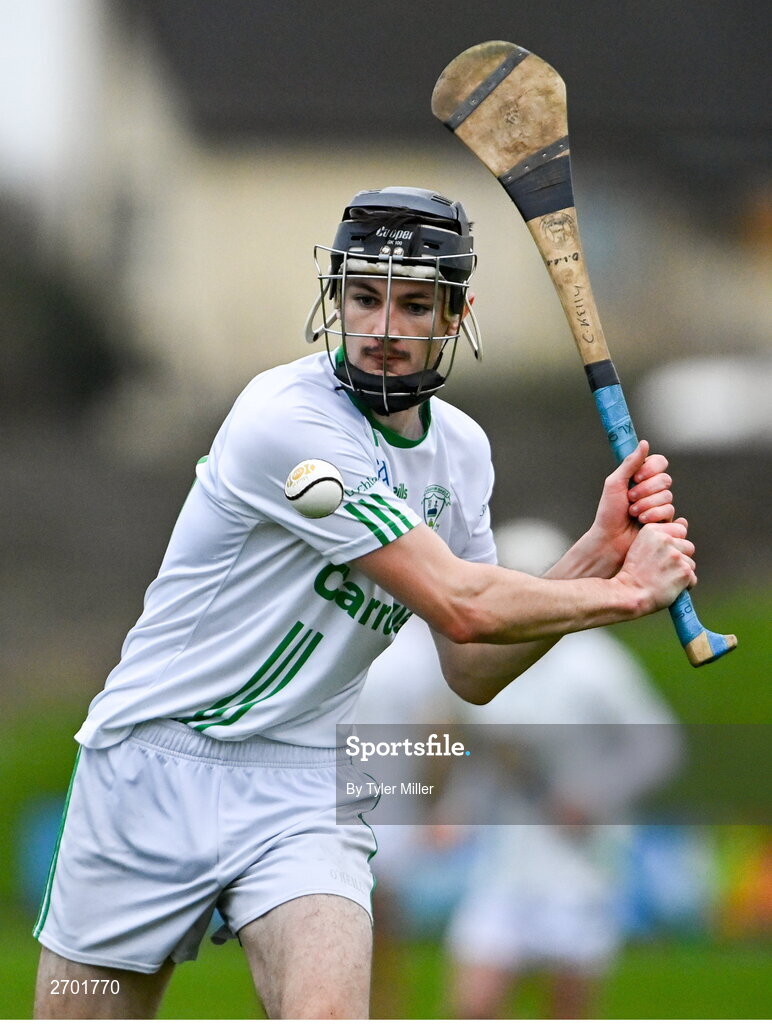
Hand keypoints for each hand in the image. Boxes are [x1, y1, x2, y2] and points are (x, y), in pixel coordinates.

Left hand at [588, 441, 675, 573]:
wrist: (611, 539)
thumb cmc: (608, 512)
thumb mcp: (615, 484)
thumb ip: (630, 463)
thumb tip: (644, 443)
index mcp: (640, 477)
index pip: (659, 462)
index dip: (651, 469)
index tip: (637, 477)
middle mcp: (652, 489)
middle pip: (665, 479)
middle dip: (645, 490)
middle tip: (630, 499)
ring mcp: (659, 504)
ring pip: (667, 496)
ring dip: (646, 505)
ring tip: (633, 513)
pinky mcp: (664, 520)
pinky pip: (669, 511)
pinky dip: (653, 515)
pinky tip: (642, 522)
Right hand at [616, 520, 696, 614]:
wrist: (628, 594)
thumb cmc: (634, 573)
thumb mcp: (640, 545)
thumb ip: (661, 535)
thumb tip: (684, 521)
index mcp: (652, 530)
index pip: (679, 530)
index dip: (672, 545)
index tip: (659, 556)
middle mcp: (665, 539)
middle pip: (687, 546)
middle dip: (679, 558)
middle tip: (661, 569)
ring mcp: (675, 555)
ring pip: (690, 563)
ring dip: (681, 573)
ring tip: (664, 579)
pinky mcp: (684, 571)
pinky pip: (692, 579)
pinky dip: (684, 586)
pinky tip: (669, 587)